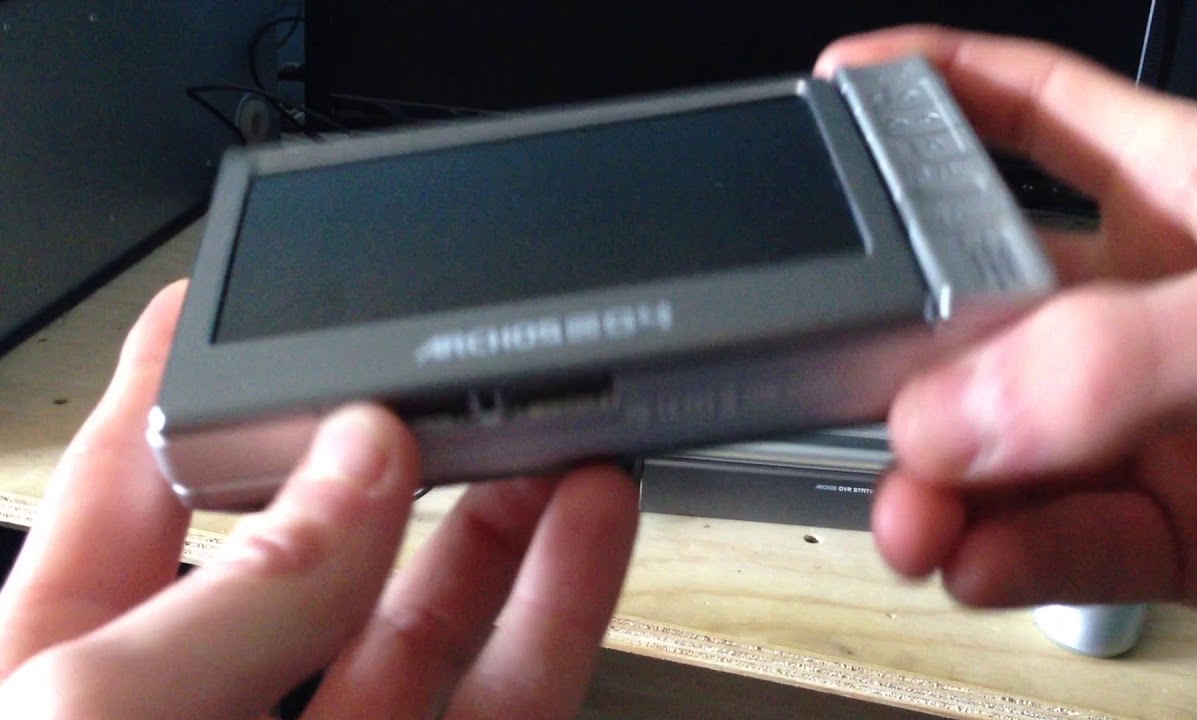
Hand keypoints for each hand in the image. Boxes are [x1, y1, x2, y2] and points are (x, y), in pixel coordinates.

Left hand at [0, 281, 638, 718]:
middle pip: (315, 538)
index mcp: (77, 679)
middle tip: (448, 364)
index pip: (131, 487)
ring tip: (558, 422)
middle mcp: (212, 711)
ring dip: (505, 508)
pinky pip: (517, 693)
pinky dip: (564, 601)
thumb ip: (231, 593)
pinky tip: (595, 520)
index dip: (179, 378)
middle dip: (385, 437)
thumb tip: (360, 462)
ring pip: (433, 610)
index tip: (236, 295)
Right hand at [818, 26, 1196, 630]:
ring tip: (917, 516)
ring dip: (949, 483)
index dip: (938, 86)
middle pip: (991, 310)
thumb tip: (963, 413)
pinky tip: (981, 559)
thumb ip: (1130, 356)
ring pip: (1016, 446)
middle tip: (864, 397)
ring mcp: (1174, 431)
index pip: (1040, 115)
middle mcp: (1171, 313)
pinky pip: (1071, 540)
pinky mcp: (1193, 539)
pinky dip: (1014, 555)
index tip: (844, 86)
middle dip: (914, 352)